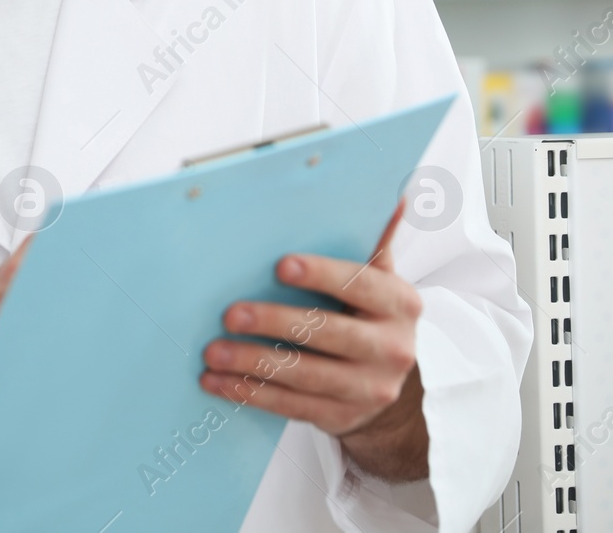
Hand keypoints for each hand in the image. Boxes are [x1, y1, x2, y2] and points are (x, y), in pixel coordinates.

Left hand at [198, 201, 429, 479]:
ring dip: (253, 363)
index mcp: (399, 303)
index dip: (321, 274)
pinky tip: (218, 381)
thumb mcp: (379, 281)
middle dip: (275, 322)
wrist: (390, 387)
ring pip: (305, 375)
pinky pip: (292, 405)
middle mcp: (392, 348)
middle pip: (328, 332)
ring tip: (213, 351)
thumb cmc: (370, 317)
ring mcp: (369, 388)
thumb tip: (391, 195)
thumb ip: (373, 242)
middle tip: (230, 314)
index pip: (359, 284)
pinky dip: (251, 393)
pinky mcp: (342, 417)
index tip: (280, 266)